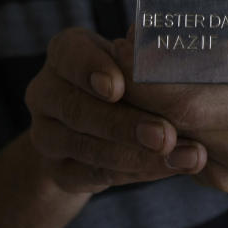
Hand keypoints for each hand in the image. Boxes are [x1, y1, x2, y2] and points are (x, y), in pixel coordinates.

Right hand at [23, 27, 206, 193]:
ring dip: (137, 155)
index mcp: (66, 52)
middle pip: (78, 108)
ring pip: (85, 147)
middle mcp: (47, 90)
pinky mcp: (58, 170)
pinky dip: (136, 173)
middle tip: (165, 135)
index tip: (117, 88)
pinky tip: (169, 168)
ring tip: (183, 157)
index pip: (70, 55)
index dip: (92, 70)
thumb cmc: (137, 81)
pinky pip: (93, 175)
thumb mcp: (142, 65)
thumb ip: (145, 63)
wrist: (116, 128)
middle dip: (125, 124)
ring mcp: (45, 133)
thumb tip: (157, 58)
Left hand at [115, 0, 227, 205]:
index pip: (193, 95)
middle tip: (119, 49)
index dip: (152, 70)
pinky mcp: (221, 182)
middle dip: (137, 83)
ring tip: (127, 66)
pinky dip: (157, 122)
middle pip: (174, 117)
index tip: (131, 39)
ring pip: (168, 137)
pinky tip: (149, 96)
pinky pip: (175, 152)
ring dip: (140, 103)